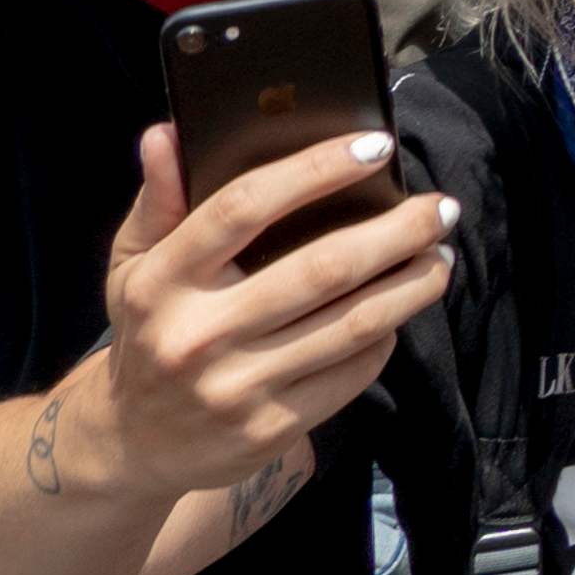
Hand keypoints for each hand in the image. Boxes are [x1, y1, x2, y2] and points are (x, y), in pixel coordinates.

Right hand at [63, 125, 454, 512]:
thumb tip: (169, 131)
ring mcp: (235, 387)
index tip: (378, 146)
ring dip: (412, 284)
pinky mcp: (269, 428)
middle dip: (397, 232)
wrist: (134, 443)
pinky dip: (387, 336)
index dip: (315, 169)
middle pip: (321, 269)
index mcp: (162, 282)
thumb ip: (159, 200)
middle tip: (441, 207)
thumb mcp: (133, 265)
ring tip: (441, 254)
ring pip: (351, 323)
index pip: (243, 208)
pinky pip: (350, 372)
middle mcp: (197, 335)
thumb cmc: (150, 331)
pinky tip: (402, 312)